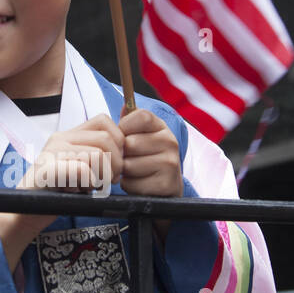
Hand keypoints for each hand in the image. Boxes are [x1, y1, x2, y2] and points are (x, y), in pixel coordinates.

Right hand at [19, 113, 123, 196]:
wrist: (26, 213)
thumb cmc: (57, 193)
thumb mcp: (82, 168)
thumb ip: (100, 155)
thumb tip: (127, 149)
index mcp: (69, 135)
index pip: (105, 121)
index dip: (119, 141)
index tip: (116, 163)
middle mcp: (60, 139)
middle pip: (106, 138)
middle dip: (117, 163)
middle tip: (110, 180)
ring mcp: (52, 153)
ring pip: (98, 154)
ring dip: (104, 176)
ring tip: (94, 186)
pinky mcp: (48, 170)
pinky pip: (82, 169)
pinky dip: (90, 182)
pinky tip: (82, 190)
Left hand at [119, 105, 181, 240]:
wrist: (165, 189)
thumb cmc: (146, 159)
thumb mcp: (140, 137)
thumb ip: (129, 121)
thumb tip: (124, 104)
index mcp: (162, 127)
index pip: (140, 116)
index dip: (125, 127)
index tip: (125, 137)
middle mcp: (170, 142)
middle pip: (129, 143)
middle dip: (122, 155)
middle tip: (130, 160)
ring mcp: (171, 163)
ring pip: (128, 165)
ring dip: (124, 172)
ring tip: (135, 173)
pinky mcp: (166, 184)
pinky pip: (132, 183)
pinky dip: (129, 186)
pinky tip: (139, 184)